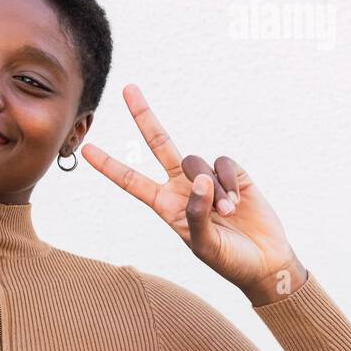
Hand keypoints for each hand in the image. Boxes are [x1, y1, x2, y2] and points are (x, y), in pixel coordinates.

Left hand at [81, 84, 306, 304]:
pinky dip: (229, 183)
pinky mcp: (233, 175)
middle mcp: (181, 186)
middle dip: (144, 116)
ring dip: (212, 188)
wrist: (264, 262)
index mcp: (165, 205)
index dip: (110, 166)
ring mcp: (206, 178)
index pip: (131, 181)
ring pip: (197, 161)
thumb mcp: (204, 244)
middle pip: (158, 144)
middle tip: (128, 89)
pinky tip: (238, 203)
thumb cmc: (228, 259)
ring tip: (227, 214)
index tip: (86, 151)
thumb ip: (196, 214)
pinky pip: (223, 164)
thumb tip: (198, 181)